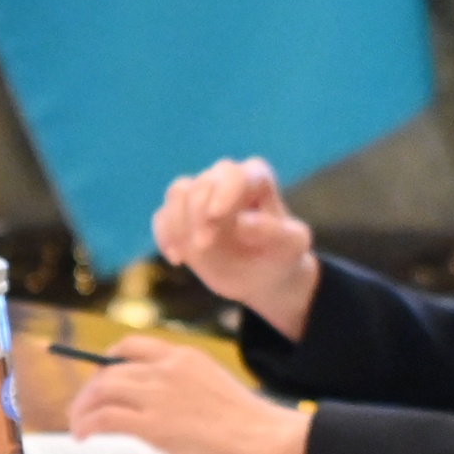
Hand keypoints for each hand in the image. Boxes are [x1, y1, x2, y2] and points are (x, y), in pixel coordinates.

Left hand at [66, 341, 310, 453]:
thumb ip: (185, 389)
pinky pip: (105, 418)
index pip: (133, 346)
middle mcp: (168, 369)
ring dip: (83, 408)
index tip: (101, 379)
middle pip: (110, 369)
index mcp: (185, 357)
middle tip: (84, 409)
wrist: (269, 441)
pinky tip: (85, 437)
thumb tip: (161, 408)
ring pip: (102, 390)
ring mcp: (160, 395)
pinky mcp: (154, 425)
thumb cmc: (252, 426)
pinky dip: (88, 425)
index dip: (109, 362)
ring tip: (80, 426)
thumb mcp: (214, 390)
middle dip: (91, 389)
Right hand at [151, 156, 324, 337]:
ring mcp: (201, 196)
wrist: (262, 277)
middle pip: (202, 183)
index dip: (223, 191)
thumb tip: (242, 223)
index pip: (235, 175)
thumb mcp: (291, 248)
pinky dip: (165, 236)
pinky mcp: (181, 216)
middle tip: (204, 245)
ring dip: (178, 223)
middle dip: (198, 213)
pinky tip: (177, 259)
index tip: (216, 216)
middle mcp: (225, 180)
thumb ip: (273, 232)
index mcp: (255, 179)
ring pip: (177, 192)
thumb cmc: (281, 256)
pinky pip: (162, 216)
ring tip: (190, 253)